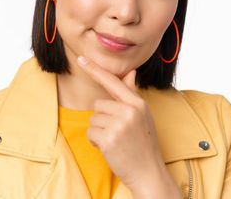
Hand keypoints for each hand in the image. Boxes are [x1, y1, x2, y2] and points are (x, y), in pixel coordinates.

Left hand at [76, 55, 166, 191]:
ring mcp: (119, 124)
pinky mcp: (109, 138)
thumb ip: (132, 95)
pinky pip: (90, 132)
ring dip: (99, 131)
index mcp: (138, 103)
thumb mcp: (142, 116)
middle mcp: (130, 111)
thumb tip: (131, 73)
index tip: (81, 58)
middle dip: (103, 119)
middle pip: (99, 104)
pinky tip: (109, 148)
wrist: (149, 172)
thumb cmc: (144, 144)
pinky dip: (95, 142)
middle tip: (118, 133)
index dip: (95, 69)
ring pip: (93, 119)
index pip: (113, 82)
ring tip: (115, 141)